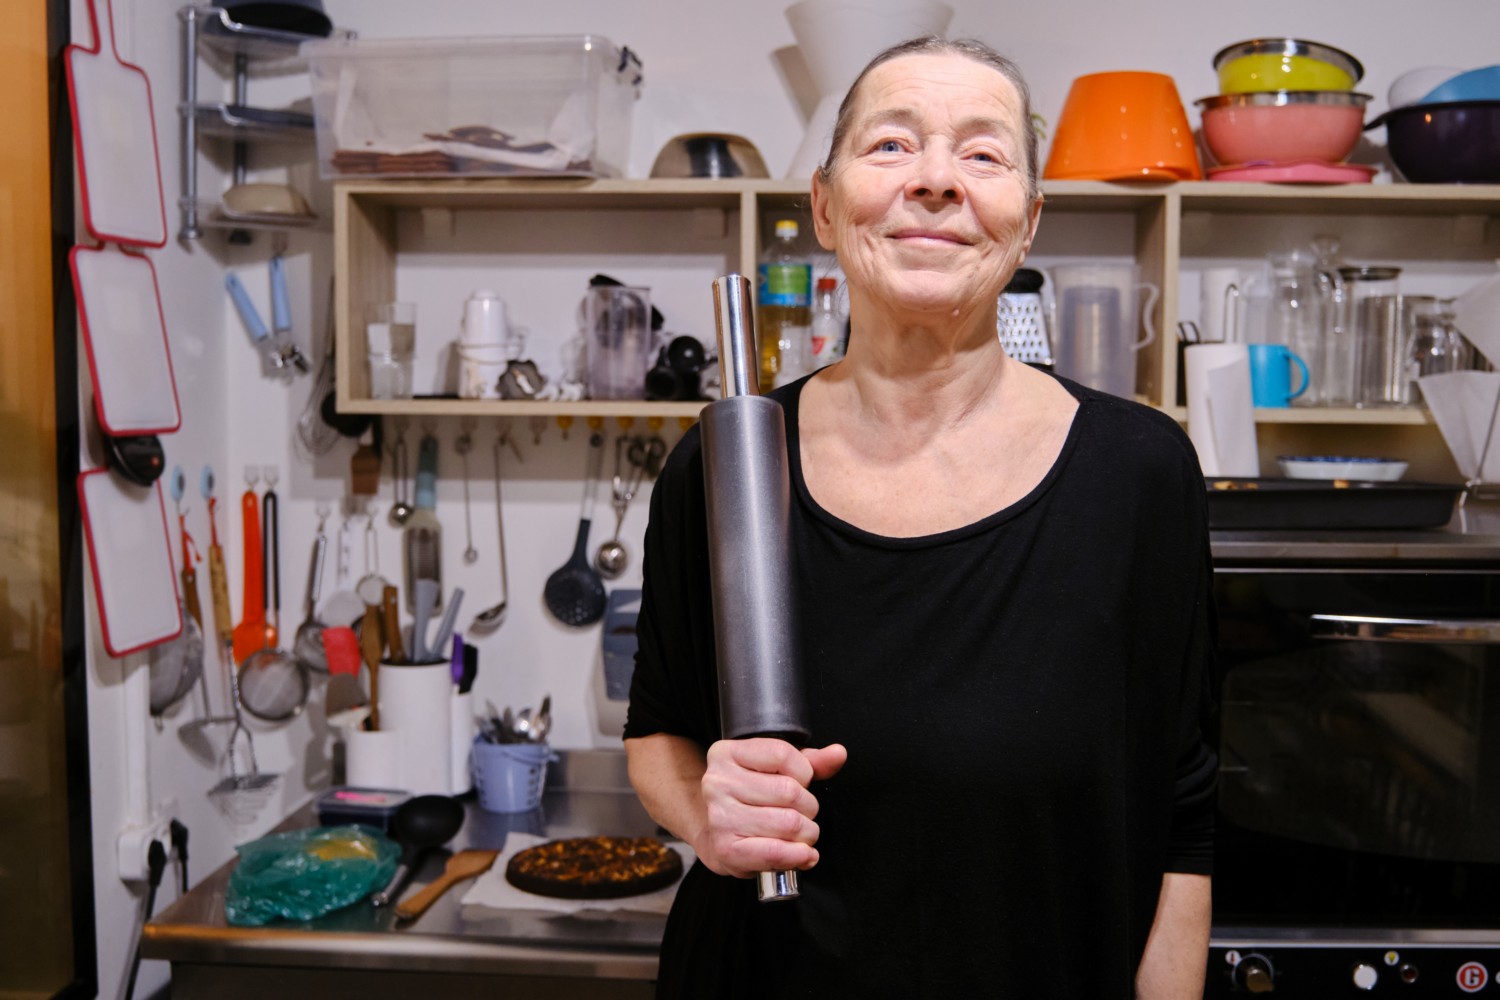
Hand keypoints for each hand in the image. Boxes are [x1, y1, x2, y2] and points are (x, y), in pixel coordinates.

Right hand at [694, 737, 847, 878]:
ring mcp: (720, 816)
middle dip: (808, 807)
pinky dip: (797, 856)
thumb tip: (838, 754)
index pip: (783, 754)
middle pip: (789, 791)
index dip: (804, 772)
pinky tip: (802, 854)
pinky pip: (775, 852)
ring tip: (799, 834)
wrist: (712, 832)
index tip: (799, 782)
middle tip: (802, 814)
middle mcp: (718, 782)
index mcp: (727, 754)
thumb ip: (810, 761)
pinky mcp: (725, 848)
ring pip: (788, 823)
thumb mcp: (776, 770)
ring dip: (806, 834)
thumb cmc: (749, 797)